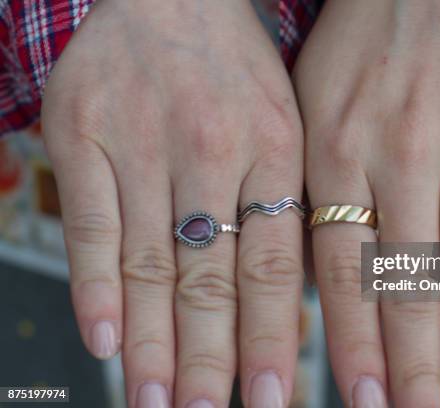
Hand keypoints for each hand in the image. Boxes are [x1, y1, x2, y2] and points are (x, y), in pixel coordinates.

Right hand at [42, 0, 303, 405]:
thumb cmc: (234, 70)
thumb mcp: (286, 125)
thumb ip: (287, 208)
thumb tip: (292, 301)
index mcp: (276, 150)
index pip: (275, 264)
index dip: (271, 338)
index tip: (270, 396)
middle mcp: (212, 149)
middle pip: (210, 275)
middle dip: (209, 356)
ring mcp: (143, 141)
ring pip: (149, 262)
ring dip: (151, 340)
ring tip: (156, 398)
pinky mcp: (84, 133)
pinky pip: (91, 223)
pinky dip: (95, 286)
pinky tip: (104, 338)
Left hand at [294, 0, 439, 405]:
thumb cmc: (360, 54)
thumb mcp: (310, 112)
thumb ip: (314, 196)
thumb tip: (322, 290)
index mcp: (334, 149)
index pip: (346, 271)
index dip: (358, 345)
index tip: (368, 401)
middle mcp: (401, 149)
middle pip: (410, 281)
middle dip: (417, 365)